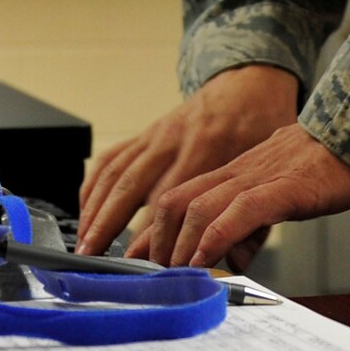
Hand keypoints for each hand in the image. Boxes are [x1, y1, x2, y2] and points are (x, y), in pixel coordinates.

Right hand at [75, 64, 298, 259]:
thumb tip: (234, 265)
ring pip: (115, 173)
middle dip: (107, 225)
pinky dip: (94, 184)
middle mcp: (174, 141)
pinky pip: (112, 158)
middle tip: (93, 256)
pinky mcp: (147, 133)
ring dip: (94, 209)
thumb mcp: (265, 174)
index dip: (150, 235)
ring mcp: (156, 135)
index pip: (169, 201)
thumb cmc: (260, 129)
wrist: (248, 85)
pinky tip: (86, 209)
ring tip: (84, 242)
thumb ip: (251, 223)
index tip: (138, 263)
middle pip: (131, 187)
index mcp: (206, 151)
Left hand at [151, 124, 349, 269]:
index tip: (137, 262)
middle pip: (174, 203)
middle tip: (154, 277)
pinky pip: (240, 211)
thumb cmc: (322, 168)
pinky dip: (217, 237)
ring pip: (198, 208)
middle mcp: (235, 174)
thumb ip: (249, 222)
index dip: (152, 232)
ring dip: (180, 247)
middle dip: (157, 244)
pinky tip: (208, 259)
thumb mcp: (274, 195)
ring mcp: (256, 178)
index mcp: (231, 175)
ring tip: (176, 276)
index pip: (176, 199)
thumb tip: (231, 257)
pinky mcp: (283, 188)